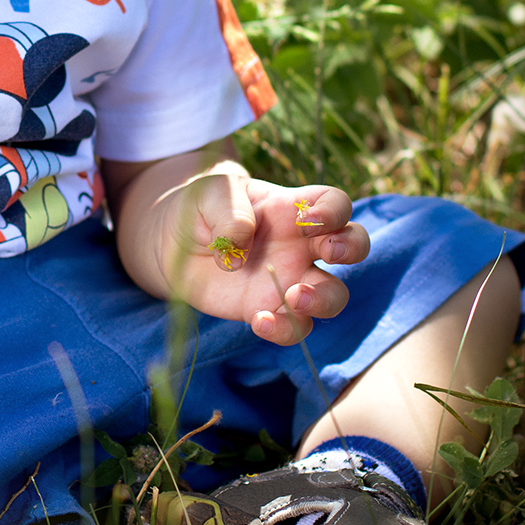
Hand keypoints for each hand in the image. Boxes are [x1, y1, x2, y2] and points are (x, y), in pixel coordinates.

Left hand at [163, 172, 369, 344]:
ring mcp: (290, 279)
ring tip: (294, 297)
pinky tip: (259, 321)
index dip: (334, 211)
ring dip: (324, 299)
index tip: (306, 221)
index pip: (336, 203)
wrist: (171, 244)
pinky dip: (285, 329)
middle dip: (352, 248)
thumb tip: (242, 245)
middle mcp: (300, 244)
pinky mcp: (270, 309)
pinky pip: (296, 327)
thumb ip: (229, 211)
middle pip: (354, 245)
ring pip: (334, 294)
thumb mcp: (207, 194)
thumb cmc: (198, 209)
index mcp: (291, 207)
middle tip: (327, 252)